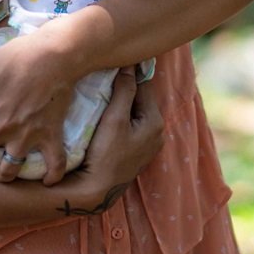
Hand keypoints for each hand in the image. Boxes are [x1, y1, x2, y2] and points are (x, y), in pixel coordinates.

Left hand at [0, 32, 74, 184]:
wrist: (53, 55)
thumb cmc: (15, 56)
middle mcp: (1, 130)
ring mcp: (26, 136)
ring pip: (8, 170)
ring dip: (1, 176)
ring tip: (0, 176)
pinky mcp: (49, 135)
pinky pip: (53, 163)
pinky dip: (53, 176)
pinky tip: (48, 182)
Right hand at [65, 68, 163, 212]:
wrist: (96, 190)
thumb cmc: (105, 153)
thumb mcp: (114, 118)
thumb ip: (124, 90)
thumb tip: (130, 65)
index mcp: (155, 121)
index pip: (143, 86)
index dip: (128, 74)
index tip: (113, 63)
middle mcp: (157, 132)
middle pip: (139, 100)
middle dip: (125, 89)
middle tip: (105, 77)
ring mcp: (147, 144)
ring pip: (134, 112)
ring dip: (121, 103)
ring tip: (103, 94)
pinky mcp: (136, 152)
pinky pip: (130, 125)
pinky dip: (120, 118)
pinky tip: (105, 115)